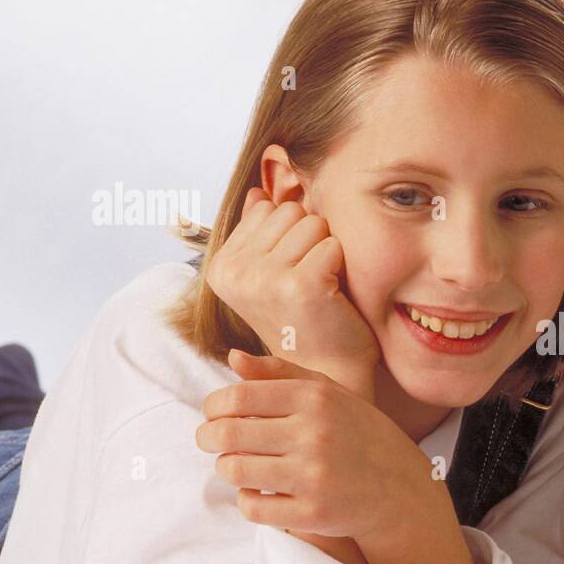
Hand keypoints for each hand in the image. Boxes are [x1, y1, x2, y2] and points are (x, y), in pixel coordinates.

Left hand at [197, 350, 483, 563]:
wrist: (403, 491)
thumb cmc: (359, 436)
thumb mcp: (330, 394)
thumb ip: (281, 373)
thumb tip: (232, 358)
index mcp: (316, 398)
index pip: (238, 397)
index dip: (213, 407)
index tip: (212, 415)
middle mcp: (315, 434)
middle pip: (228, 433)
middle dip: (208, 437)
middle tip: (209, 441)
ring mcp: (314, 476)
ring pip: (234, 470)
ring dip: (227, 468)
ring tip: (235, 465)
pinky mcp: (312, 513)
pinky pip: (252, 506)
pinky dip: (247, 500)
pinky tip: (259, 492)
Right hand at [205, 187, 379, 400]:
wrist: (327, 371)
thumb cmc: (305, 320)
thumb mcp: (270, 276)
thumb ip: (259, 233)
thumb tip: (258, 193)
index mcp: (222, 267)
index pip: (267, 208)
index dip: (291, 236)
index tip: (290, 274)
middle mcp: (236, 272)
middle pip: (290, 210)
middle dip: (309, 239)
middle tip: (310, 280)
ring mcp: (266, 279)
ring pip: (312, 223)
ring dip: (326, 250)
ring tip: (321, 286)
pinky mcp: (301, 285)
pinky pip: (332, 244)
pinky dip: (341, 265)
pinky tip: (333, 294)